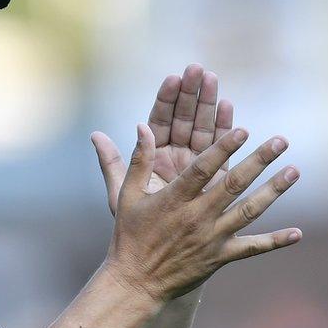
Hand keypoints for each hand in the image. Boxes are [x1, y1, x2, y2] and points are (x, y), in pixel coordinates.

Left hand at [92, 64, 232, 215]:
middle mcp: (176, 157)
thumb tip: (96, 134)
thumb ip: (113, 163)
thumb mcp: (122, 195)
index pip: (160, 121)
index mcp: (153, 157)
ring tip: (216, 81)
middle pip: (185, 120)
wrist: (158, 258)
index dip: (166, 100)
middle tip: (199, 69)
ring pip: (205, 130)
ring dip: (211, 107)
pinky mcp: (217, 178)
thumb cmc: (134, 229)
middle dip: (192, 95)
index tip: (173, 78)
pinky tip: (231, 111)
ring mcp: (198, 166)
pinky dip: (225, 130)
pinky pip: (223, 152)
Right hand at [103, 124, 300, 302]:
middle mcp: (197, 217)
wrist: (136, 282)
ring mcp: (211, 238)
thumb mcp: (126, 196)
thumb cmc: (130, 236)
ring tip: (294, 171)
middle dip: (259, 161)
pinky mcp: (220, 257)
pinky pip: (252, 248)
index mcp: (175, 199)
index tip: (244, 130)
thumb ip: (138, 161)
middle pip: (233, 184)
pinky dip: (275, 241)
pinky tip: (297, 233)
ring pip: (249, 211)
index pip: (203, 168)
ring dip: (273, 191)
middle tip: (281, 141)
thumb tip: (142, 126)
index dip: (224, 148)